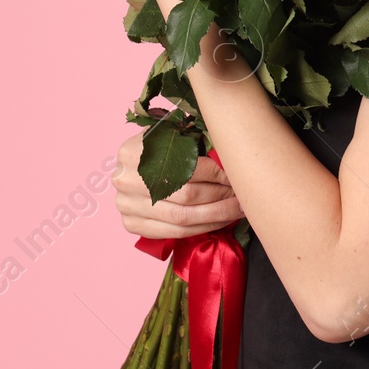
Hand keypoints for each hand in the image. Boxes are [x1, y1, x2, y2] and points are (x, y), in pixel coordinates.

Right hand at [114, 133, 244, 238]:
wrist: (130, 166)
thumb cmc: (157, 147)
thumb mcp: (169, 134)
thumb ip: (192, 139)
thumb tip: (230, 152)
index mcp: (134, 151)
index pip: (185, 167)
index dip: (215, 173)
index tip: (236, 176)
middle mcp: (126, 180)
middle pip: (186, 195)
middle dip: (220, 197)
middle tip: (241, 196)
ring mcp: (126, 205)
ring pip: (182, 218)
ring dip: (216, 216)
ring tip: (237, 210)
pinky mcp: (131, 224)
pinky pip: (174, 233)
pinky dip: (201, 229)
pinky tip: (219, 222)